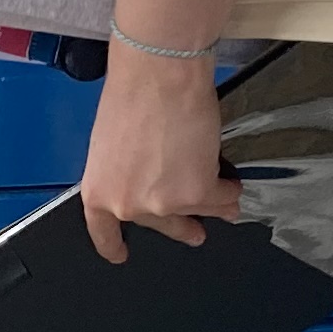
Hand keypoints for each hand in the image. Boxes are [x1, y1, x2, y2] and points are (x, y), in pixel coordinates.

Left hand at [79, 51, 245, 261]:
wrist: (158, 75)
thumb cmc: (132, 94)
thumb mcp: (111, 141)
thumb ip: (125, 169)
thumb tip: (148, 176)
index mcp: (100, 190)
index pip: (103, 231)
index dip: (113, 247)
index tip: (119, 256)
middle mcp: (128, 205)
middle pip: (161, 225)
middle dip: (181, 229)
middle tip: (193, 232)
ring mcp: (164, 204)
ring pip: (197, 211)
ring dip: (213, 204)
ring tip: (224, 198)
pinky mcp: (198, 194)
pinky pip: (222, 199)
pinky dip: (230, 190)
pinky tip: (232, 184)